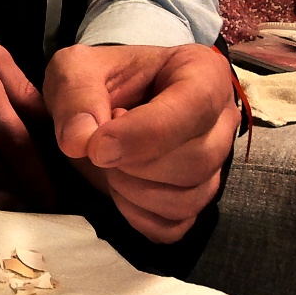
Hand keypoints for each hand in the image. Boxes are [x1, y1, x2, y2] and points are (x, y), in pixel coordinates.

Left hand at [43, 44, 239, 242]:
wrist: (99, 102)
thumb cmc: (97, 78)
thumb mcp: (74, 69)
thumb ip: (75, 96)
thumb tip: (80, 142)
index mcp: (202, 72)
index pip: (193, 108)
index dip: (143, 135)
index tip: (98, 146)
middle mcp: (221, 119)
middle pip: (195, 161)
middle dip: (133, 164)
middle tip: (100, 145)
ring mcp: (215, 163)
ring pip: (189, 199)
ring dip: (132, 190)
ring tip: (109, 161)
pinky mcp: (196, 198)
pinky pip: (175, 225)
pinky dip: (137, 214)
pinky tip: (118, 188)